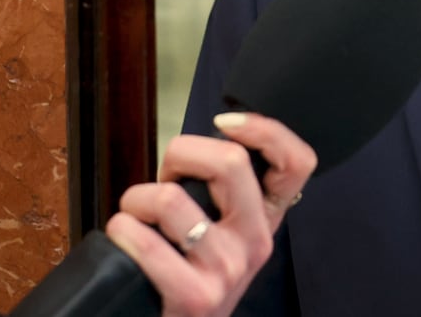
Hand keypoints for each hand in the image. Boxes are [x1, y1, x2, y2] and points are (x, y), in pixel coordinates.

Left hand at [105, 113, 316, 316]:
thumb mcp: (223, 232)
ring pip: (172, 198)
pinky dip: (122, 228)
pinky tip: (122, 236)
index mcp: (266, 218)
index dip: (265, 129)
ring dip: (137, 198)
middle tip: (166, 174)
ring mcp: (228, 269)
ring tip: (135, 215)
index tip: (225, 123)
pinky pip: (146, 240)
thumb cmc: (188, 275)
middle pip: (232, 161)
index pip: (298, 161)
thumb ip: (223, 192)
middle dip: (182, 152)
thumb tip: (196, 146)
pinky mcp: (196, 296)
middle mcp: (256, 241)